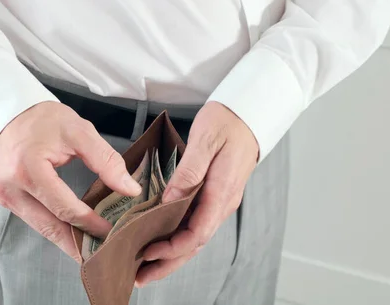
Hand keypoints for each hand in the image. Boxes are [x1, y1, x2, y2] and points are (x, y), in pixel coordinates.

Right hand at [0, 102, 141, 262]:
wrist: (9, 113)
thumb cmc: (44, 120)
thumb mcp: (80, 131)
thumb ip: (106, 161)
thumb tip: (130, 190)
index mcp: (28, 169)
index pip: (64, 208)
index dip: (91, 223)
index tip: (113, 232)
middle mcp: (11, 188)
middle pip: (51, 227)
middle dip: (79, 244)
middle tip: (105, 256)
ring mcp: (5, 197)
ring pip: (42, 229)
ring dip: (68, 240)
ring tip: (94, 250)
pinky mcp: (7, 200)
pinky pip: (35, 220)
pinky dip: (56, 228)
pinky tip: (75, 233)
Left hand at [135, 101, 258, 285]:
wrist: (248, 113)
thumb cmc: (227, 123)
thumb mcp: (205, 142)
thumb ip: (188, 173)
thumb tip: (169, 200)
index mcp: (221, 193)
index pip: (197, 233)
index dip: (172, 249)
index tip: (148, 253)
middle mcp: (222, 203)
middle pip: (195, 244)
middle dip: (168, 263)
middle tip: (141, 277)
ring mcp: (220, 201)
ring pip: (196, 237)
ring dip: (172, 254)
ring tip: (147, 265)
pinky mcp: (215, 195)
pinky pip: (196, 223)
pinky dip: (178, 237)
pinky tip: (162, 239)